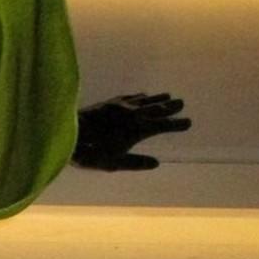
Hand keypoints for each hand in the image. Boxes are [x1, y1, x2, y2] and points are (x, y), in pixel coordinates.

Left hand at [73, 92, 190, 170]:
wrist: (69, 132)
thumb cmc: (91, 152)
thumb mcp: (114, 163)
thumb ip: (136, 162)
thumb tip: (155, 164)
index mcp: (137, 130)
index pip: (163, 126)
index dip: (176, 124)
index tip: (188, 122)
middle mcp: (132, 114)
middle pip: (156, 109)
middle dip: (170, 106)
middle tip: (182, 103)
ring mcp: (120, 106)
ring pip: (144, 100)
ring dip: (157, 98)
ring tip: (168, 95)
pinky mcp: (108, 103)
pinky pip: (129, 97)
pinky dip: (139, 96)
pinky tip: (142, 95)